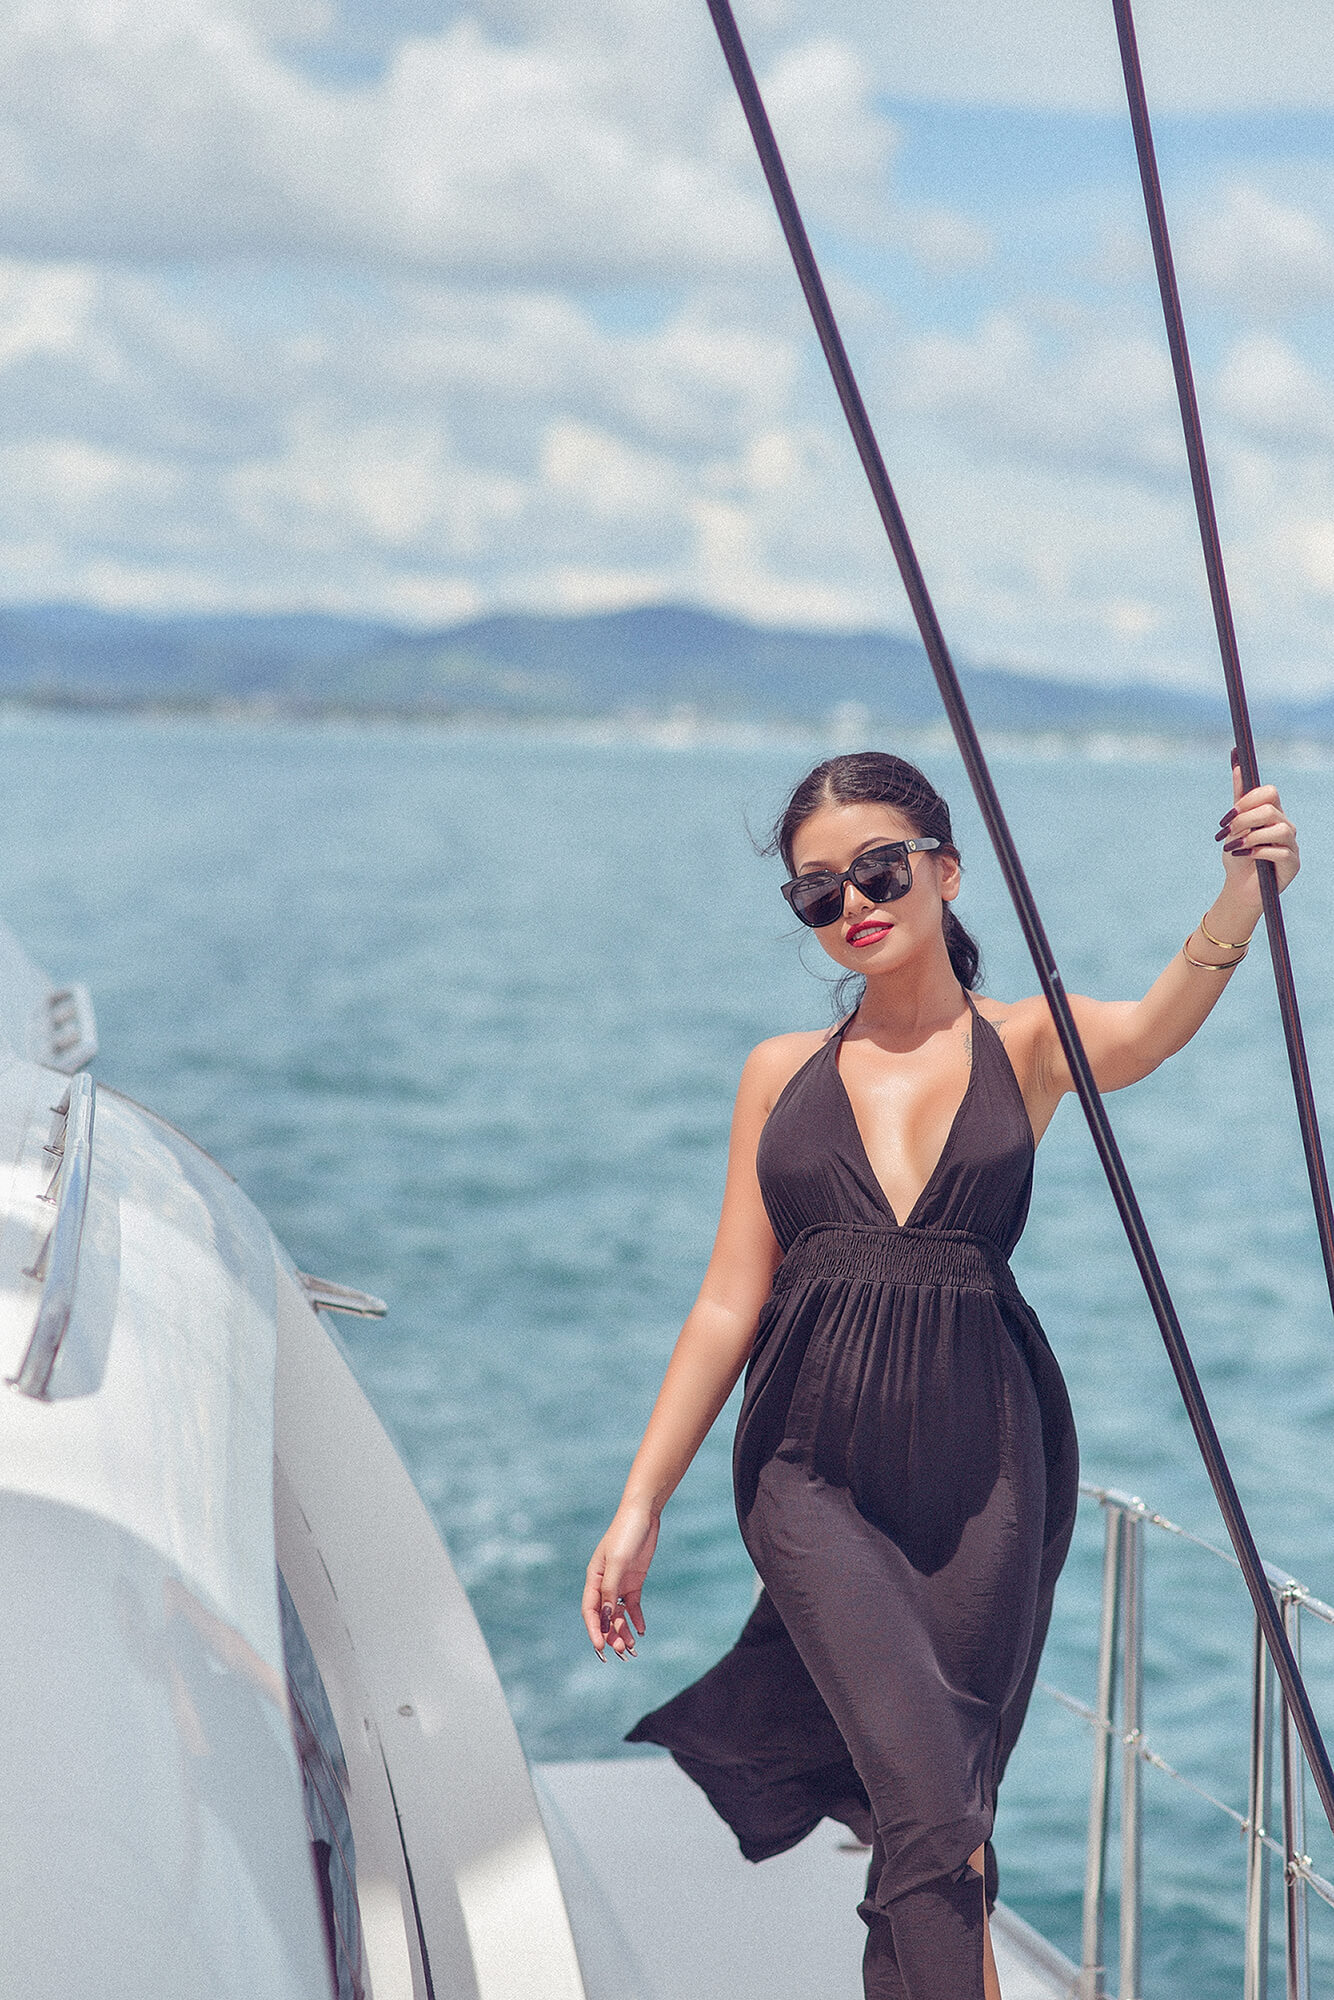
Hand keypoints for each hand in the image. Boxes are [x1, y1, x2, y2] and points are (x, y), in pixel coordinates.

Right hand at [582, 1503, 658, 1659]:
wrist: (643, 1515)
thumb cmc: (626, 1534)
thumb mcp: (618, 1563)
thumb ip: (611, 1591)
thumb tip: (607, 1618)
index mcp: (594, 1579)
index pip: (591, 1611)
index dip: (594, 1630)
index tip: (601, 1647)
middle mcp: (604, 1584)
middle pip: (605, 1616)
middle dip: (611, 1635)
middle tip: (622, 1652)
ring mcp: (619, 1583)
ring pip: (618, 1614)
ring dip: (623, 1631)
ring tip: (632, 1648)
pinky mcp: (634, 1581)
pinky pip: (632, 1606)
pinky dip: (636, 1619)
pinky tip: (641, 1631)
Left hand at [1216, 758, 1299, 909]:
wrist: (1240, 888)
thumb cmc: (1238, 855)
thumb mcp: (1233, 826)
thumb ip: (1238, 798)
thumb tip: (1237, 764)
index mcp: (1272, 813)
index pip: (1270, 792)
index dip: (1249, 799)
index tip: (1229, 814)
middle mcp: (1285, 826)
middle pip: (1270, 809)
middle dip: (1244, 819)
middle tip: (1227, 831)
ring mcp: (1292, 844)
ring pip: (1278, 829)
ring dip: (1250, 836)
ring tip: (1234, 846)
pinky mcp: (1293, 863)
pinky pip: (1280, 851)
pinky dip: (1259, 851)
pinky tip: (1245, 855)